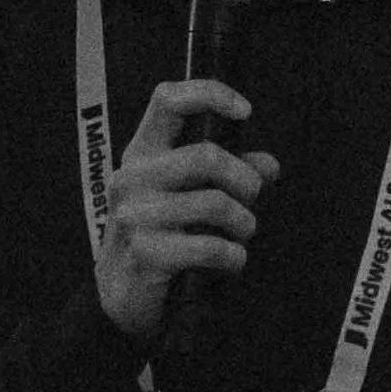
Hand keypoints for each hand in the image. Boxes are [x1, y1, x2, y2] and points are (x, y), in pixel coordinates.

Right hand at [93, 78, 282, 343]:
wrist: (122, 297)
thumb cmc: (161, 237)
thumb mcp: (190, 198)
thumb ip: (229, 177)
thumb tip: (268, 165)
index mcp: (142, 153)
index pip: (168, 100)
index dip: (210, 94)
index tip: (245, 111)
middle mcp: (132, 177)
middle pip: (206, 156)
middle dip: (245, 182)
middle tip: (251, 201)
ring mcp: (134, 215)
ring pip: (214, 203)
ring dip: (243, 224)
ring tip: (240, 236)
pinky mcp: (144, 252)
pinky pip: (210, 246)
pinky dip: (233, 256)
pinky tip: (230, 262)